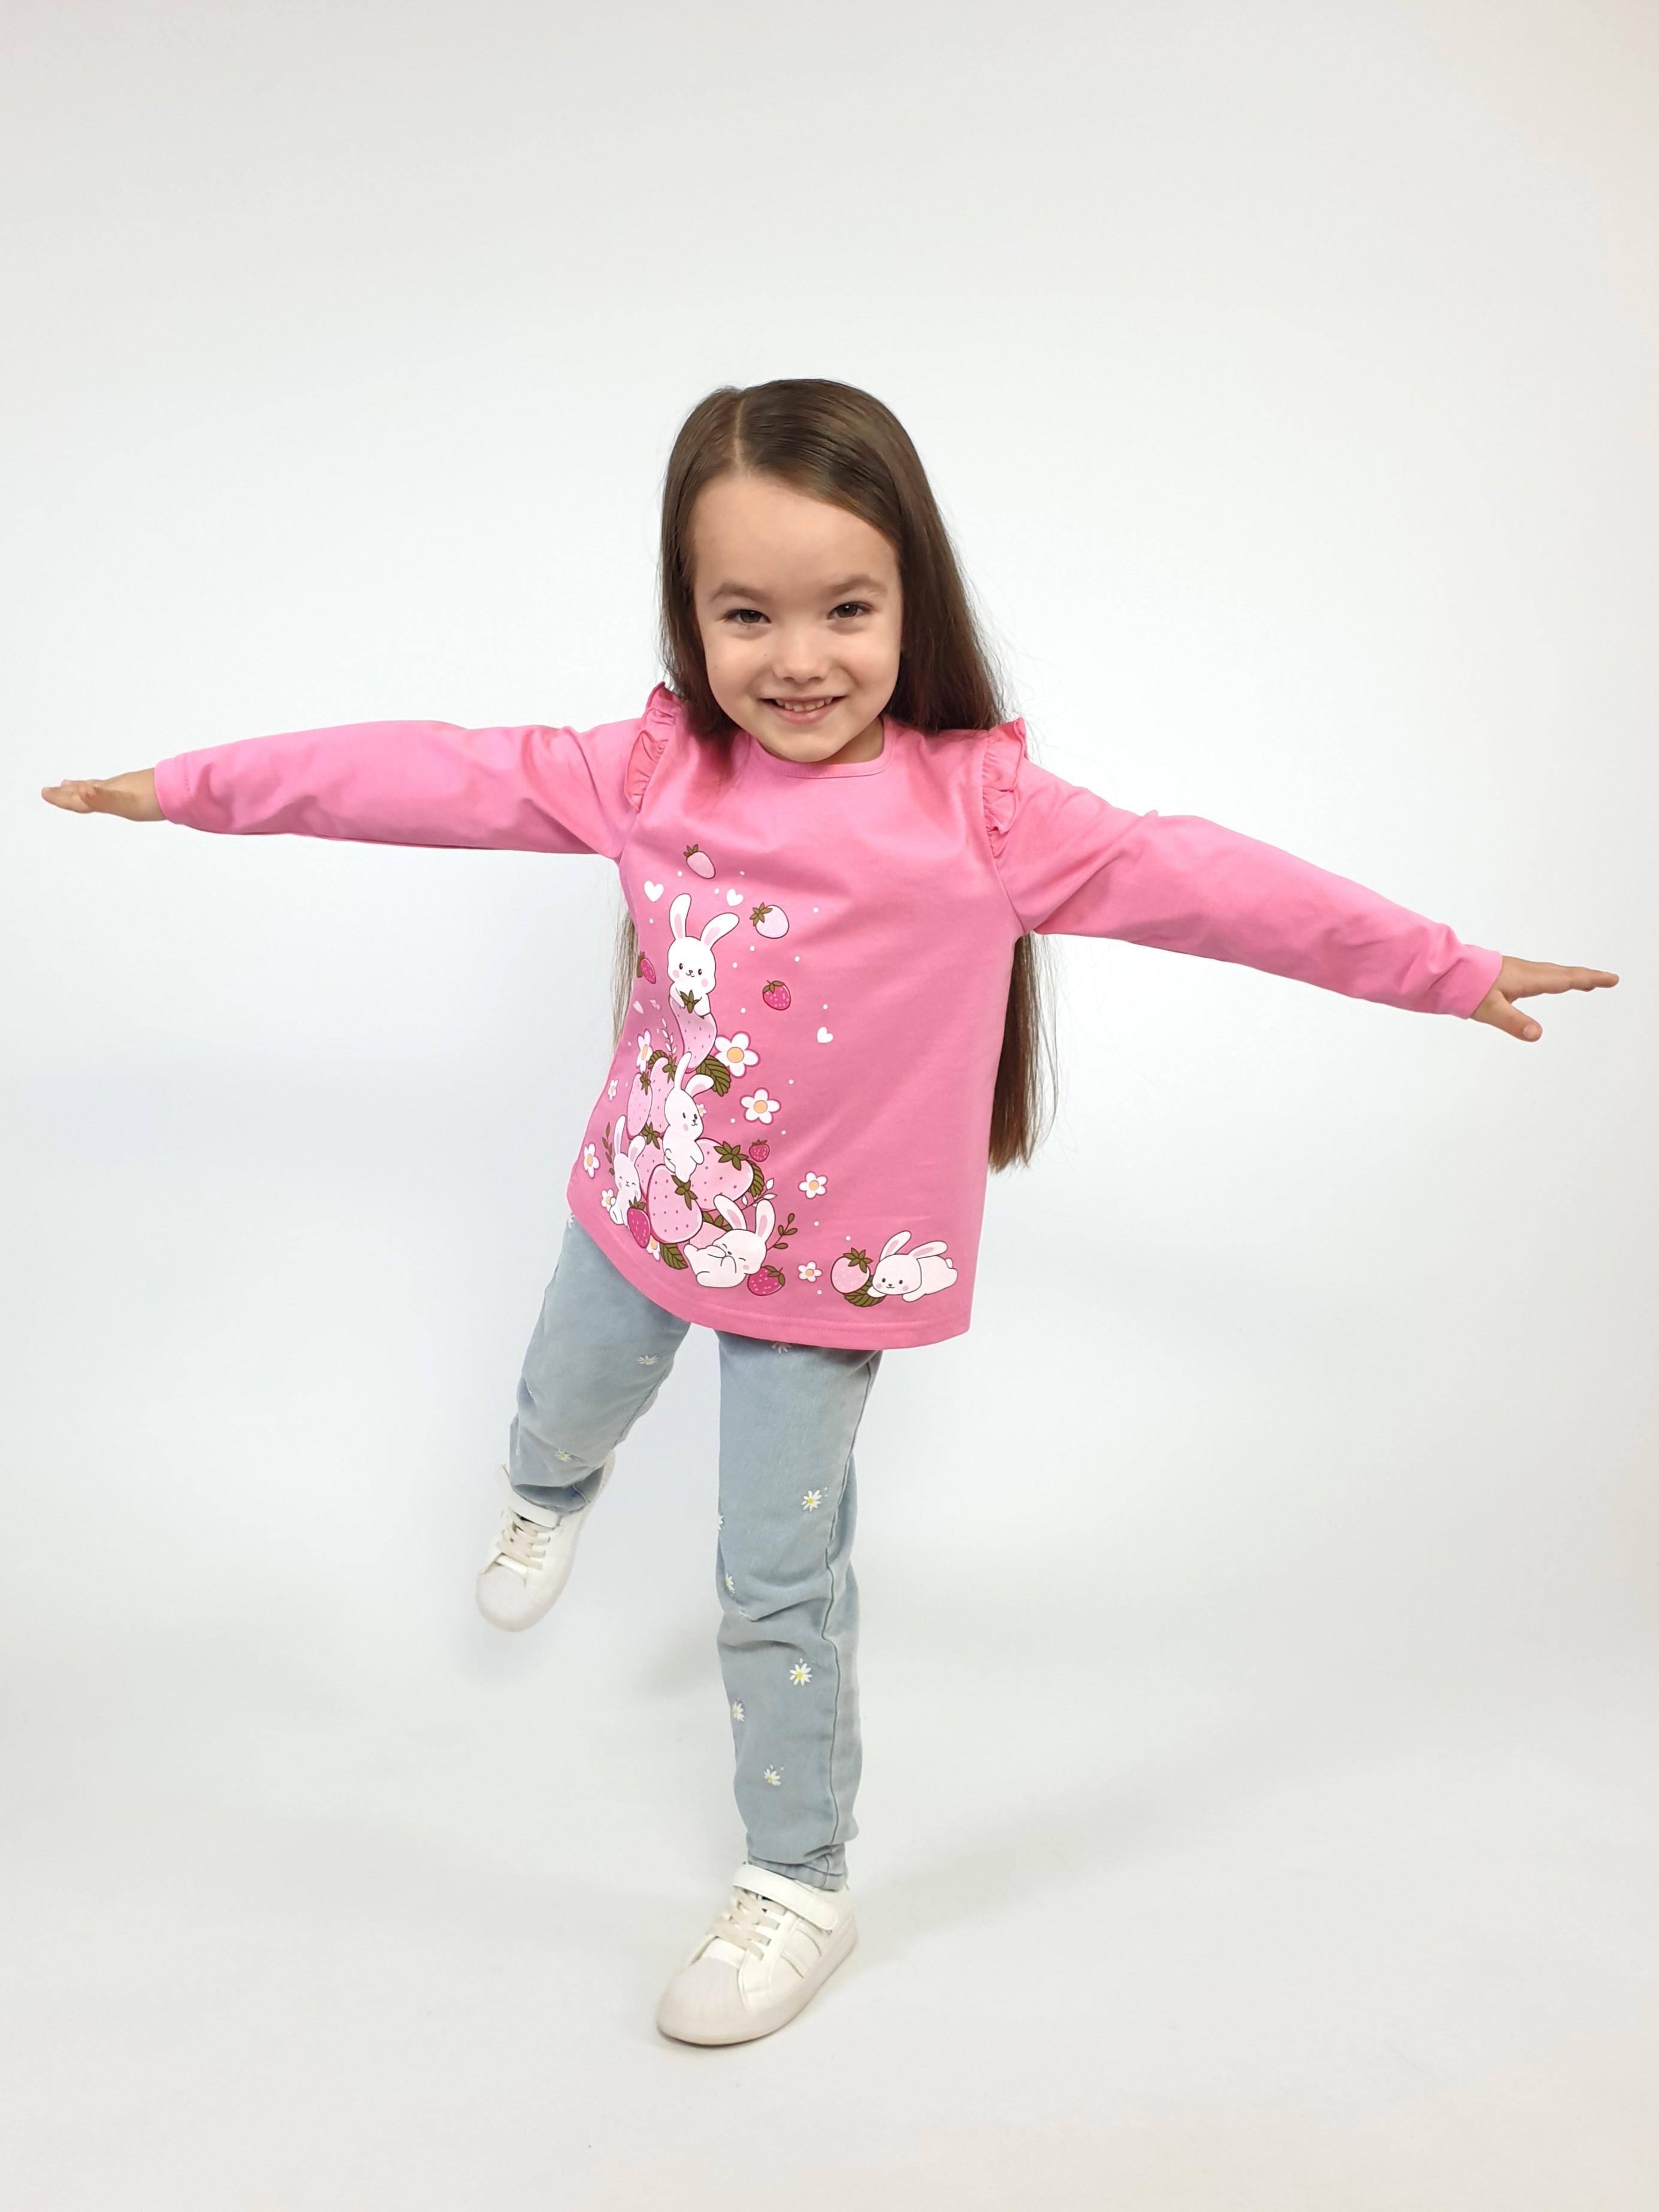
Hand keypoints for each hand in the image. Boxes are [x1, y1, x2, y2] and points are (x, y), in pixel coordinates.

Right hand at [40, 770, 161, 820]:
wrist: (183, 789)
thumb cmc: (154, 798)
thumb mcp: (125, 803)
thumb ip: (102, 799)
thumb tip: (80, 791)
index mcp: (109, 791)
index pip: (81, 797)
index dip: (63, 798)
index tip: (45, 793)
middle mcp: (116, 787)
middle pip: (87, 789)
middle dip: (69, 792)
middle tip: (54, 788)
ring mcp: (128, 786)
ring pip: (100, 787)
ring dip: (85, 788)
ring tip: (75, 786)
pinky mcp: (141, 789)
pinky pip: (116, 789)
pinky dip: (106, 790)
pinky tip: (114, 791)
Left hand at [1472, 955, 1617, 1041]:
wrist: (1445, 970)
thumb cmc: (1466, 987)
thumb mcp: (1490, 1009)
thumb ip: (1513, 1022)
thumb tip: (1536, 1034)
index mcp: (1527, 979)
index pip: (1565, 980)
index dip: (1589, 980)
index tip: (1611, 979)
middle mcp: (1525, 972)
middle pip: (1562, 974)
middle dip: (1585, 977)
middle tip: (1607, 979)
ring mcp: (1516, 971)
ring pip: (1550, 973)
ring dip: (1570, 977)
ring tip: (1585, 983)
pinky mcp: (1506, 973)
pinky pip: (1538, 975)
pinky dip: (1552, 978)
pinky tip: (1546, 983)